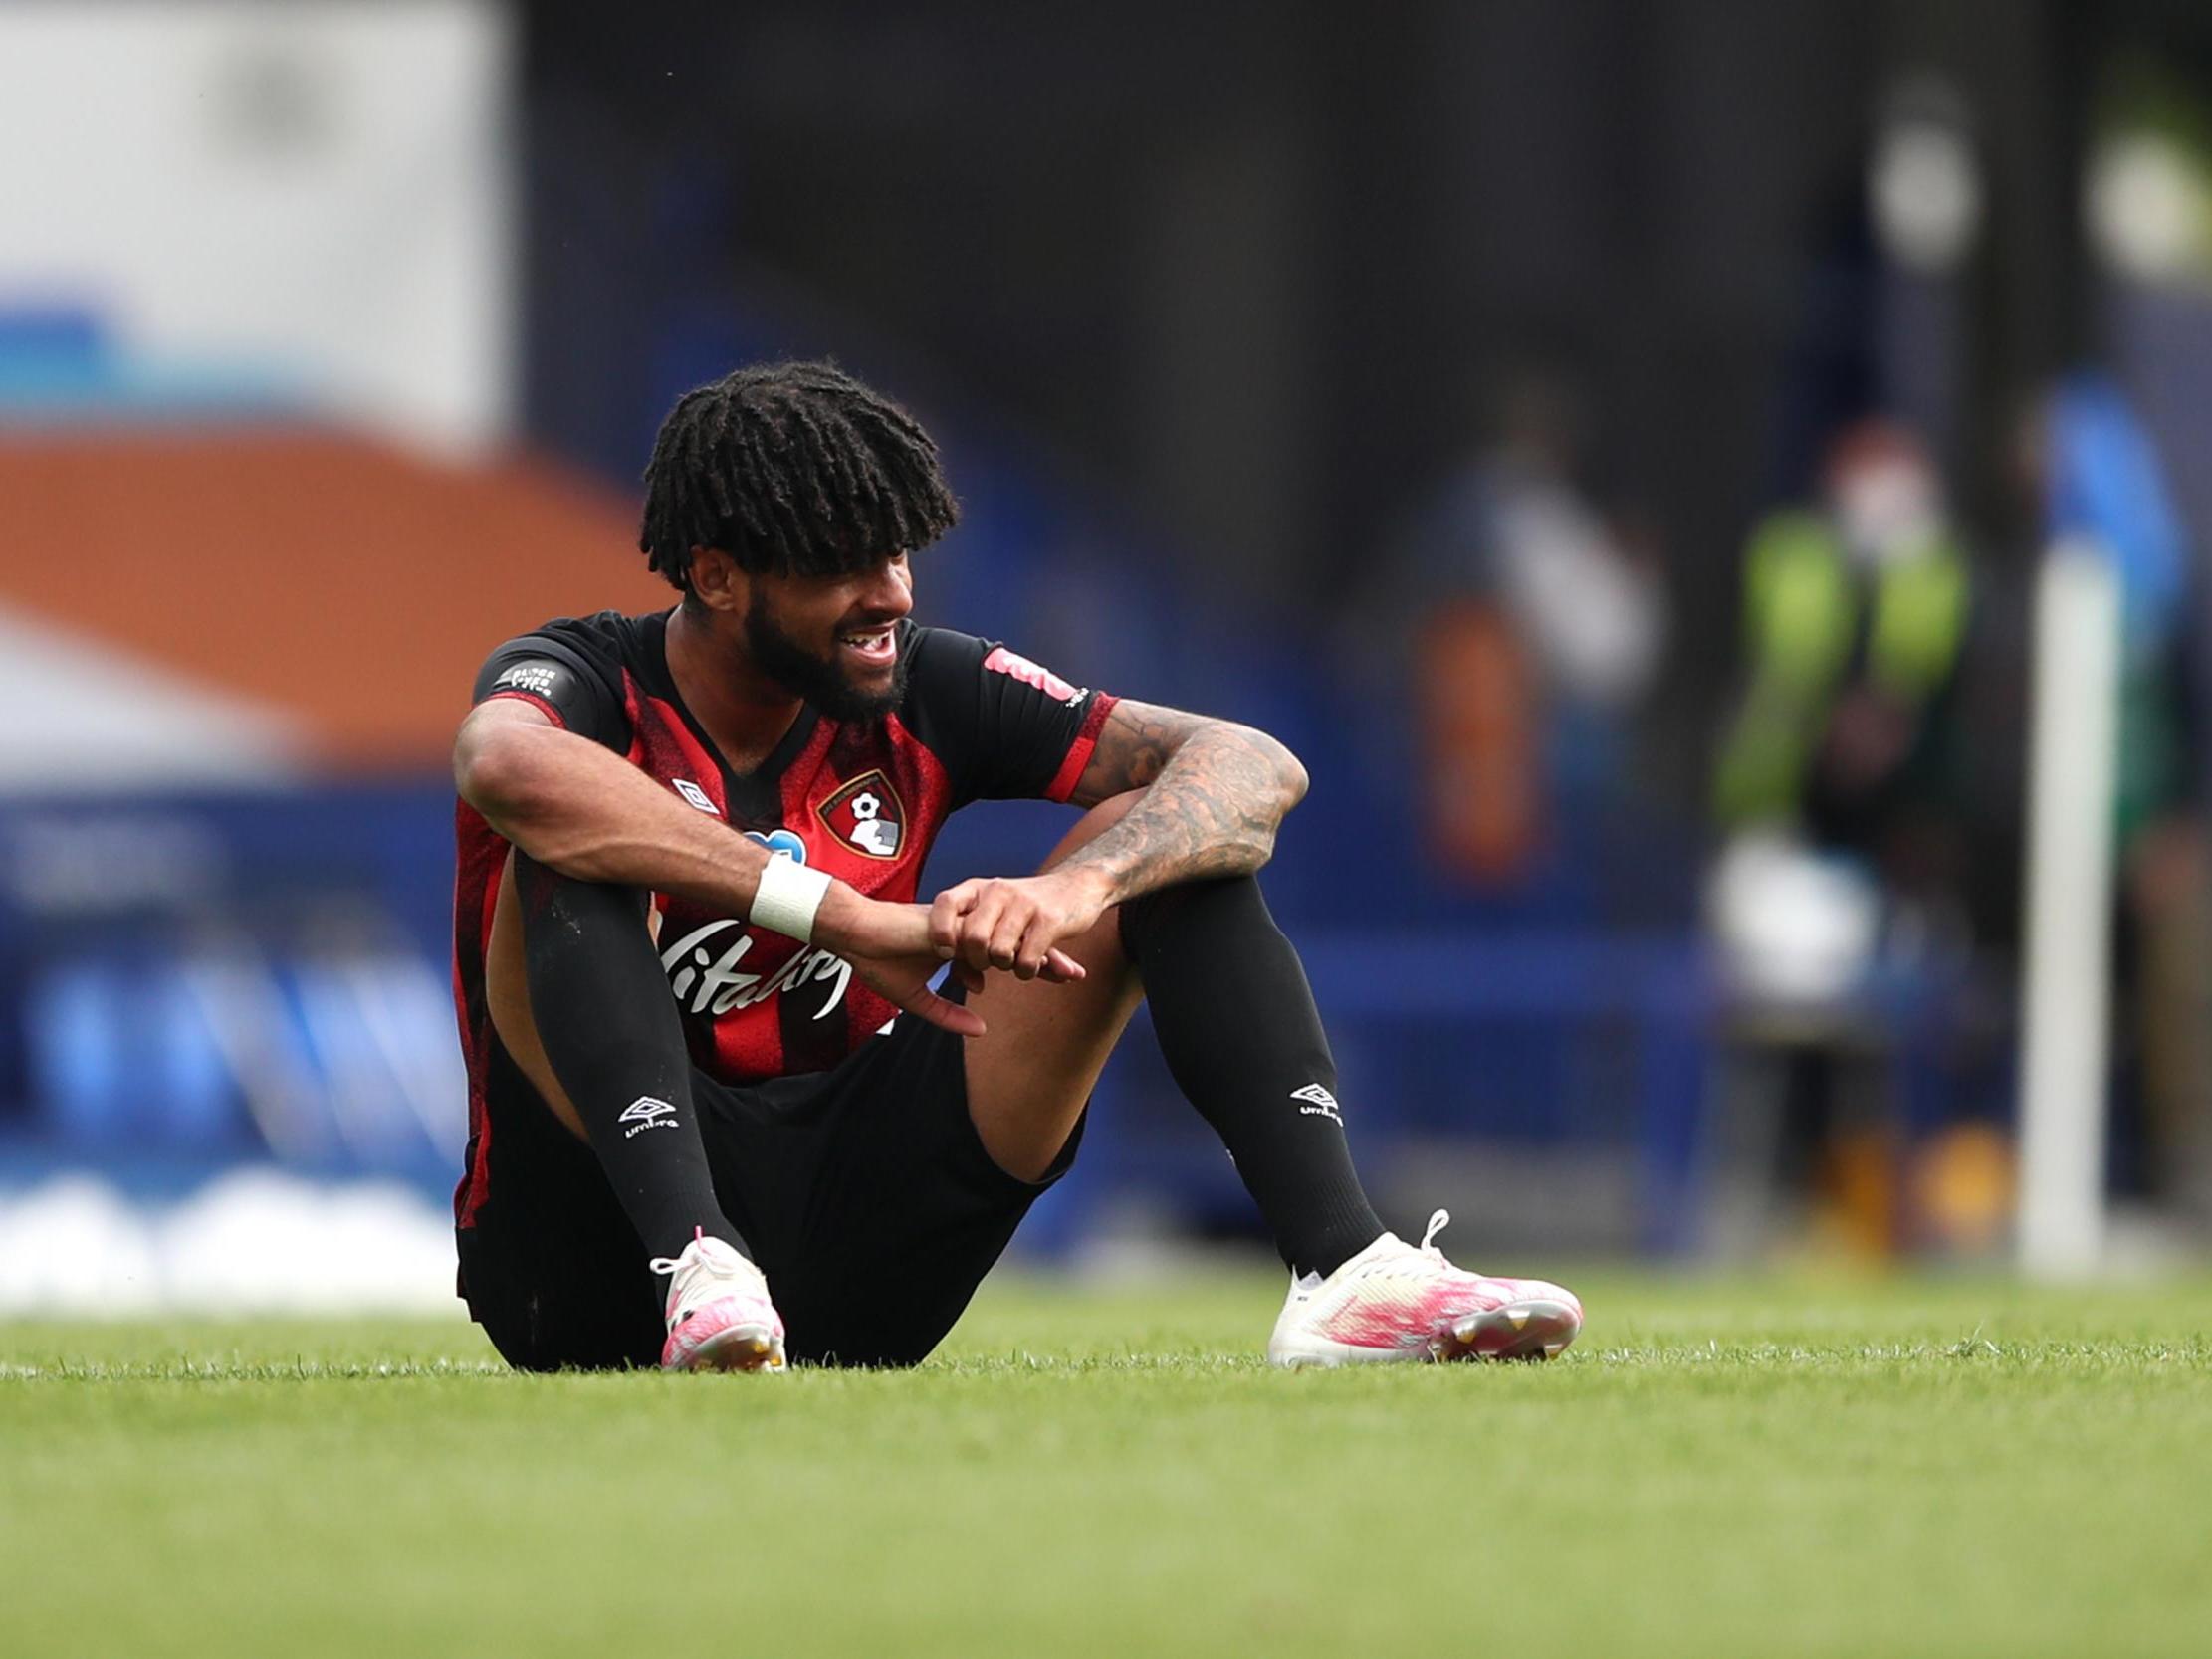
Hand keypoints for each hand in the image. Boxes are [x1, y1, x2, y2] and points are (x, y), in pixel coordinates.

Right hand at [816, 893, 1083, 1038]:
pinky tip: (1025, 966)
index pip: (1005, 956)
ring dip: (1035, 956)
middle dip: (1047, 959)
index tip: (1062, 979)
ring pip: (1005, 942)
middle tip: (1077, 975)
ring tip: (1064, 972)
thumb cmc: (881, 963)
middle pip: (1015, 945)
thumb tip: (981, 1031)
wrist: (854, 936)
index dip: (1033, 966)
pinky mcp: (947, 928)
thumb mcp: (917, 1000)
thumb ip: (949, 1015)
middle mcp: (967, 935)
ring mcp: (960, 929)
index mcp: (963, 947)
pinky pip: (982, 943)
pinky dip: (1004, 954)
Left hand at [930, 869, 1108, 983]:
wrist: (1079, 886)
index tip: (946, 952)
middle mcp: (999, 890)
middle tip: (989, 964)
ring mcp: (1025, 903)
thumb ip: (973, 940)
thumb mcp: (996, 913)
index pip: (945, 903)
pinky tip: (1032, 966)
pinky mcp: (1050, 919)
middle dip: (978, 961)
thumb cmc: (1028, 908)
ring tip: (1014, 962)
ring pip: (1000, 952)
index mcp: (979, 887)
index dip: (939, 931)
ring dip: (1005, 967)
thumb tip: (966, 981)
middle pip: (973, 937)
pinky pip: (1027, 960)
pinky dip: (1026, 972)